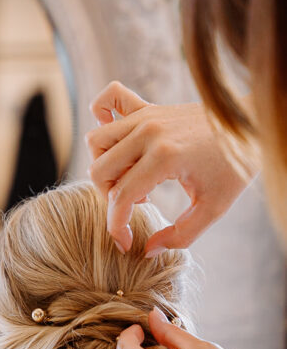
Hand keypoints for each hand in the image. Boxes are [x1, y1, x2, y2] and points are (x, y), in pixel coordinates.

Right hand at [85, 81, 255, 254]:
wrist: (252, 124)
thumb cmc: (236, 165)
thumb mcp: (214, 207)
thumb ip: (181, 235)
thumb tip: (148, 250)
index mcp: (164, 158)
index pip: (120, 197)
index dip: (116, 226)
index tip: (126, 242)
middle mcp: (148, 132)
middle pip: (100, 170)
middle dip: (109, 196)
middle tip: (137, 203)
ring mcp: (145, 115)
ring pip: (96, 141)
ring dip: (104, 165)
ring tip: (129, 175)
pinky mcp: (147, 106)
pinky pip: (108, 99)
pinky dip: (101, 114)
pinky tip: (116, 138)